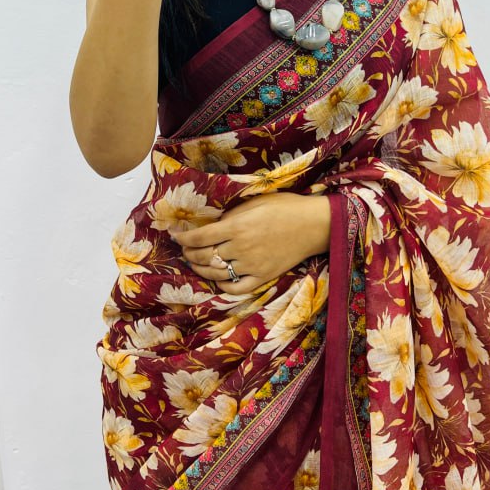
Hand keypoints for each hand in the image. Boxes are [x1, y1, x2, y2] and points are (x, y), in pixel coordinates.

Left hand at [167, 192, 330, 293]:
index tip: (174, 235)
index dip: (182, 238)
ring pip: (215, 273)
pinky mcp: (262, 277)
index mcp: (237, 227)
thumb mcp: (256, 201)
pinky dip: (222, 285)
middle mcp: (240, 248)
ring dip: (200, 268)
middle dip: (188, 253)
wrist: (314, 225)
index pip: (199, 237)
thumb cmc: (286, 207)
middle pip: (203, 256)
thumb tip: (213, 224)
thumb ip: (232, 214)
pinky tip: (217, 278)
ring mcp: (251, 266)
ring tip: (195, 262)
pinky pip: (236, 288)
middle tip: (184, 248)